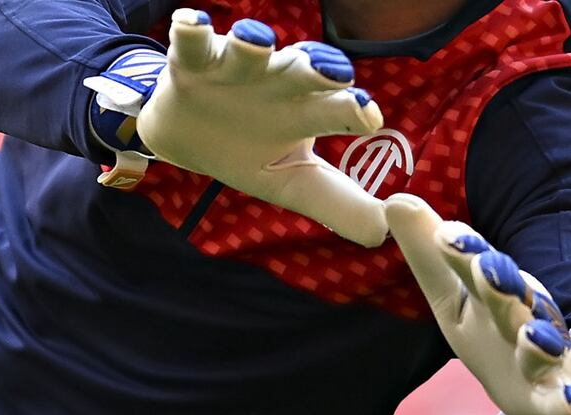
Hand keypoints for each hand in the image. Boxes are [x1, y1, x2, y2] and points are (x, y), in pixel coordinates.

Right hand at [117, 9, 386, 246]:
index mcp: (306, 112)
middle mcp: (277, 83)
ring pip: (249, 50)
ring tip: (254, 40)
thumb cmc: (250, 149)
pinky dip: (190, 31)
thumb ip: (337, 204)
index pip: (337, 109)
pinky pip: (191, 41)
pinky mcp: (193, 61)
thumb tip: (384, 233)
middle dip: (318, 67)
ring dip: (252, 42)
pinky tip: (189, 24)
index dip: (353, 110)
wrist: (186, 132)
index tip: (368, 116)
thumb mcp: (291, 183)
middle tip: (334, 70)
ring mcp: (235, 67)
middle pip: (303, 70)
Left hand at [385, 193, 570, 414]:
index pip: (477, 269)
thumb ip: (429, 253)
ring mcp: (548, 363)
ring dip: (541, 345)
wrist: (552, 394)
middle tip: (486, 270)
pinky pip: (568, 407)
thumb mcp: (456, 299)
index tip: (444, 236)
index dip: (464, 252)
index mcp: (497, 294)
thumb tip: (396, 199)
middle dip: (501, 288)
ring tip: (533, 338)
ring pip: (544, 352)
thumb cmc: (495, 336)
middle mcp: (527, 321)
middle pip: (512, 304)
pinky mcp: (560, 405)